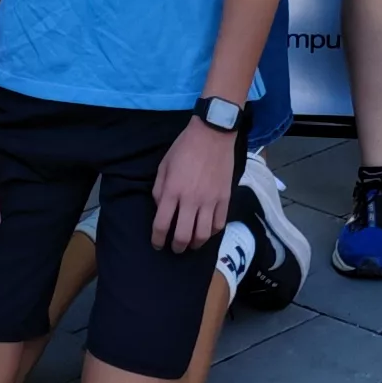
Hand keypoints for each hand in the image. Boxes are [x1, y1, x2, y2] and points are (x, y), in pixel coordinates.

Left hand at [154, 119, 236, 248]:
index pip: (162, 224)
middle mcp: (191, 200)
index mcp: (172, 191)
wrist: (213, 134)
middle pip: (183, 235)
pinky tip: (207, 231)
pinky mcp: (225, 198)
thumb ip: (159, 189)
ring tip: (191, 244)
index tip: (157, 244)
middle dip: (176, 247)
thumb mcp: (164, 165)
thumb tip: (160, 208)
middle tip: (174, 248)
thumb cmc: (184, 147)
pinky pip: (219, 224)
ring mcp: (210, 201)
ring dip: (195, 244)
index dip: (157, 239)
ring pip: (203, 235)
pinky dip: (213, 232)